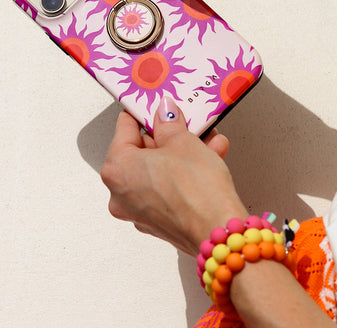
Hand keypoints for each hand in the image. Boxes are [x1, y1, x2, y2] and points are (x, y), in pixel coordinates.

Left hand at [100, 97, 248, 255]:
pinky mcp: (159, 221)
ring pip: (160, 170)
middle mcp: (121, 193)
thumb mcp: (183, 141)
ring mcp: (139, 210)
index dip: (145, 112)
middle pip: (144, 151)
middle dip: (171, 135)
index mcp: (117, 169)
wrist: (219, 232)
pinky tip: (210, 159)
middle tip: (189, 122)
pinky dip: (185, 174)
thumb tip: (164, 112)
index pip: (125, 127)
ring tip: (210, 140)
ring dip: (185, 152)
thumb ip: (169, 122)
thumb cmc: (196, 189)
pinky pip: (168, 188)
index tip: (157, 104)